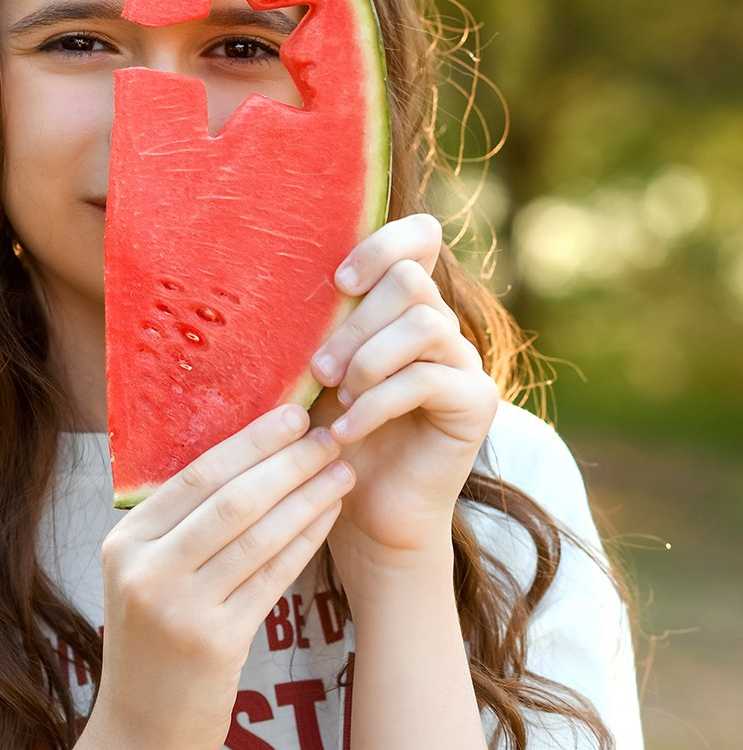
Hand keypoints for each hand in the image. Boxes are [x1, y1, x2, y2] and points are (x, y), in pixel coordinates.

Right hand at [96, 404, 353, 749]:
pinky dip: (305, 541)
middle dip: (285, 461)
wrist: (140, 734)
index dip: (248, 441)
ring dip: (306, 496)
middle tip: (328, 432)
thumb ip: (178, 529)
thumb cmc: (153, 649)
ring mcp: (177, 609)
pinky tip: (329, 518)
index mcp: (123, 543)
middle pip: (229, 498)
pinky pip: (271, 577)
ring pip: (257, 535)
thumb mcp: (145, 579)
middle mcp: (144, 571)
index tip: (290, 413)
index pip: (193, 475)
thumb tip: (243, 458)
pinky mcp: (214, 643)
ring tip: (341, 470)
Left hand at [306, 213, 498, 569]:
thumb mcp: (314, 373)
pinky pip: (428, 380)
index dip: (382, 245)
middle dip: (355, 324)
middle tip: (318, 371)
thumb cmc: (327, 438)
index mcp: (404, 307)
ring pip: (423, 324)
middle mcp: (442, 326)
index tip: (340, 283)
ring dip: (367, 360)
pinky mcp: (476, 402)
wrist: (359, 512)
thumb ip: (317, 327)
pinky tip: (346, 432)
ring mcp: (464, 362)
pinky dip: (377, 404)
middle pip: (410, 281)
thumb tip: (273, 280)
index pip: (420, 238)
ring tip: (335, 398)